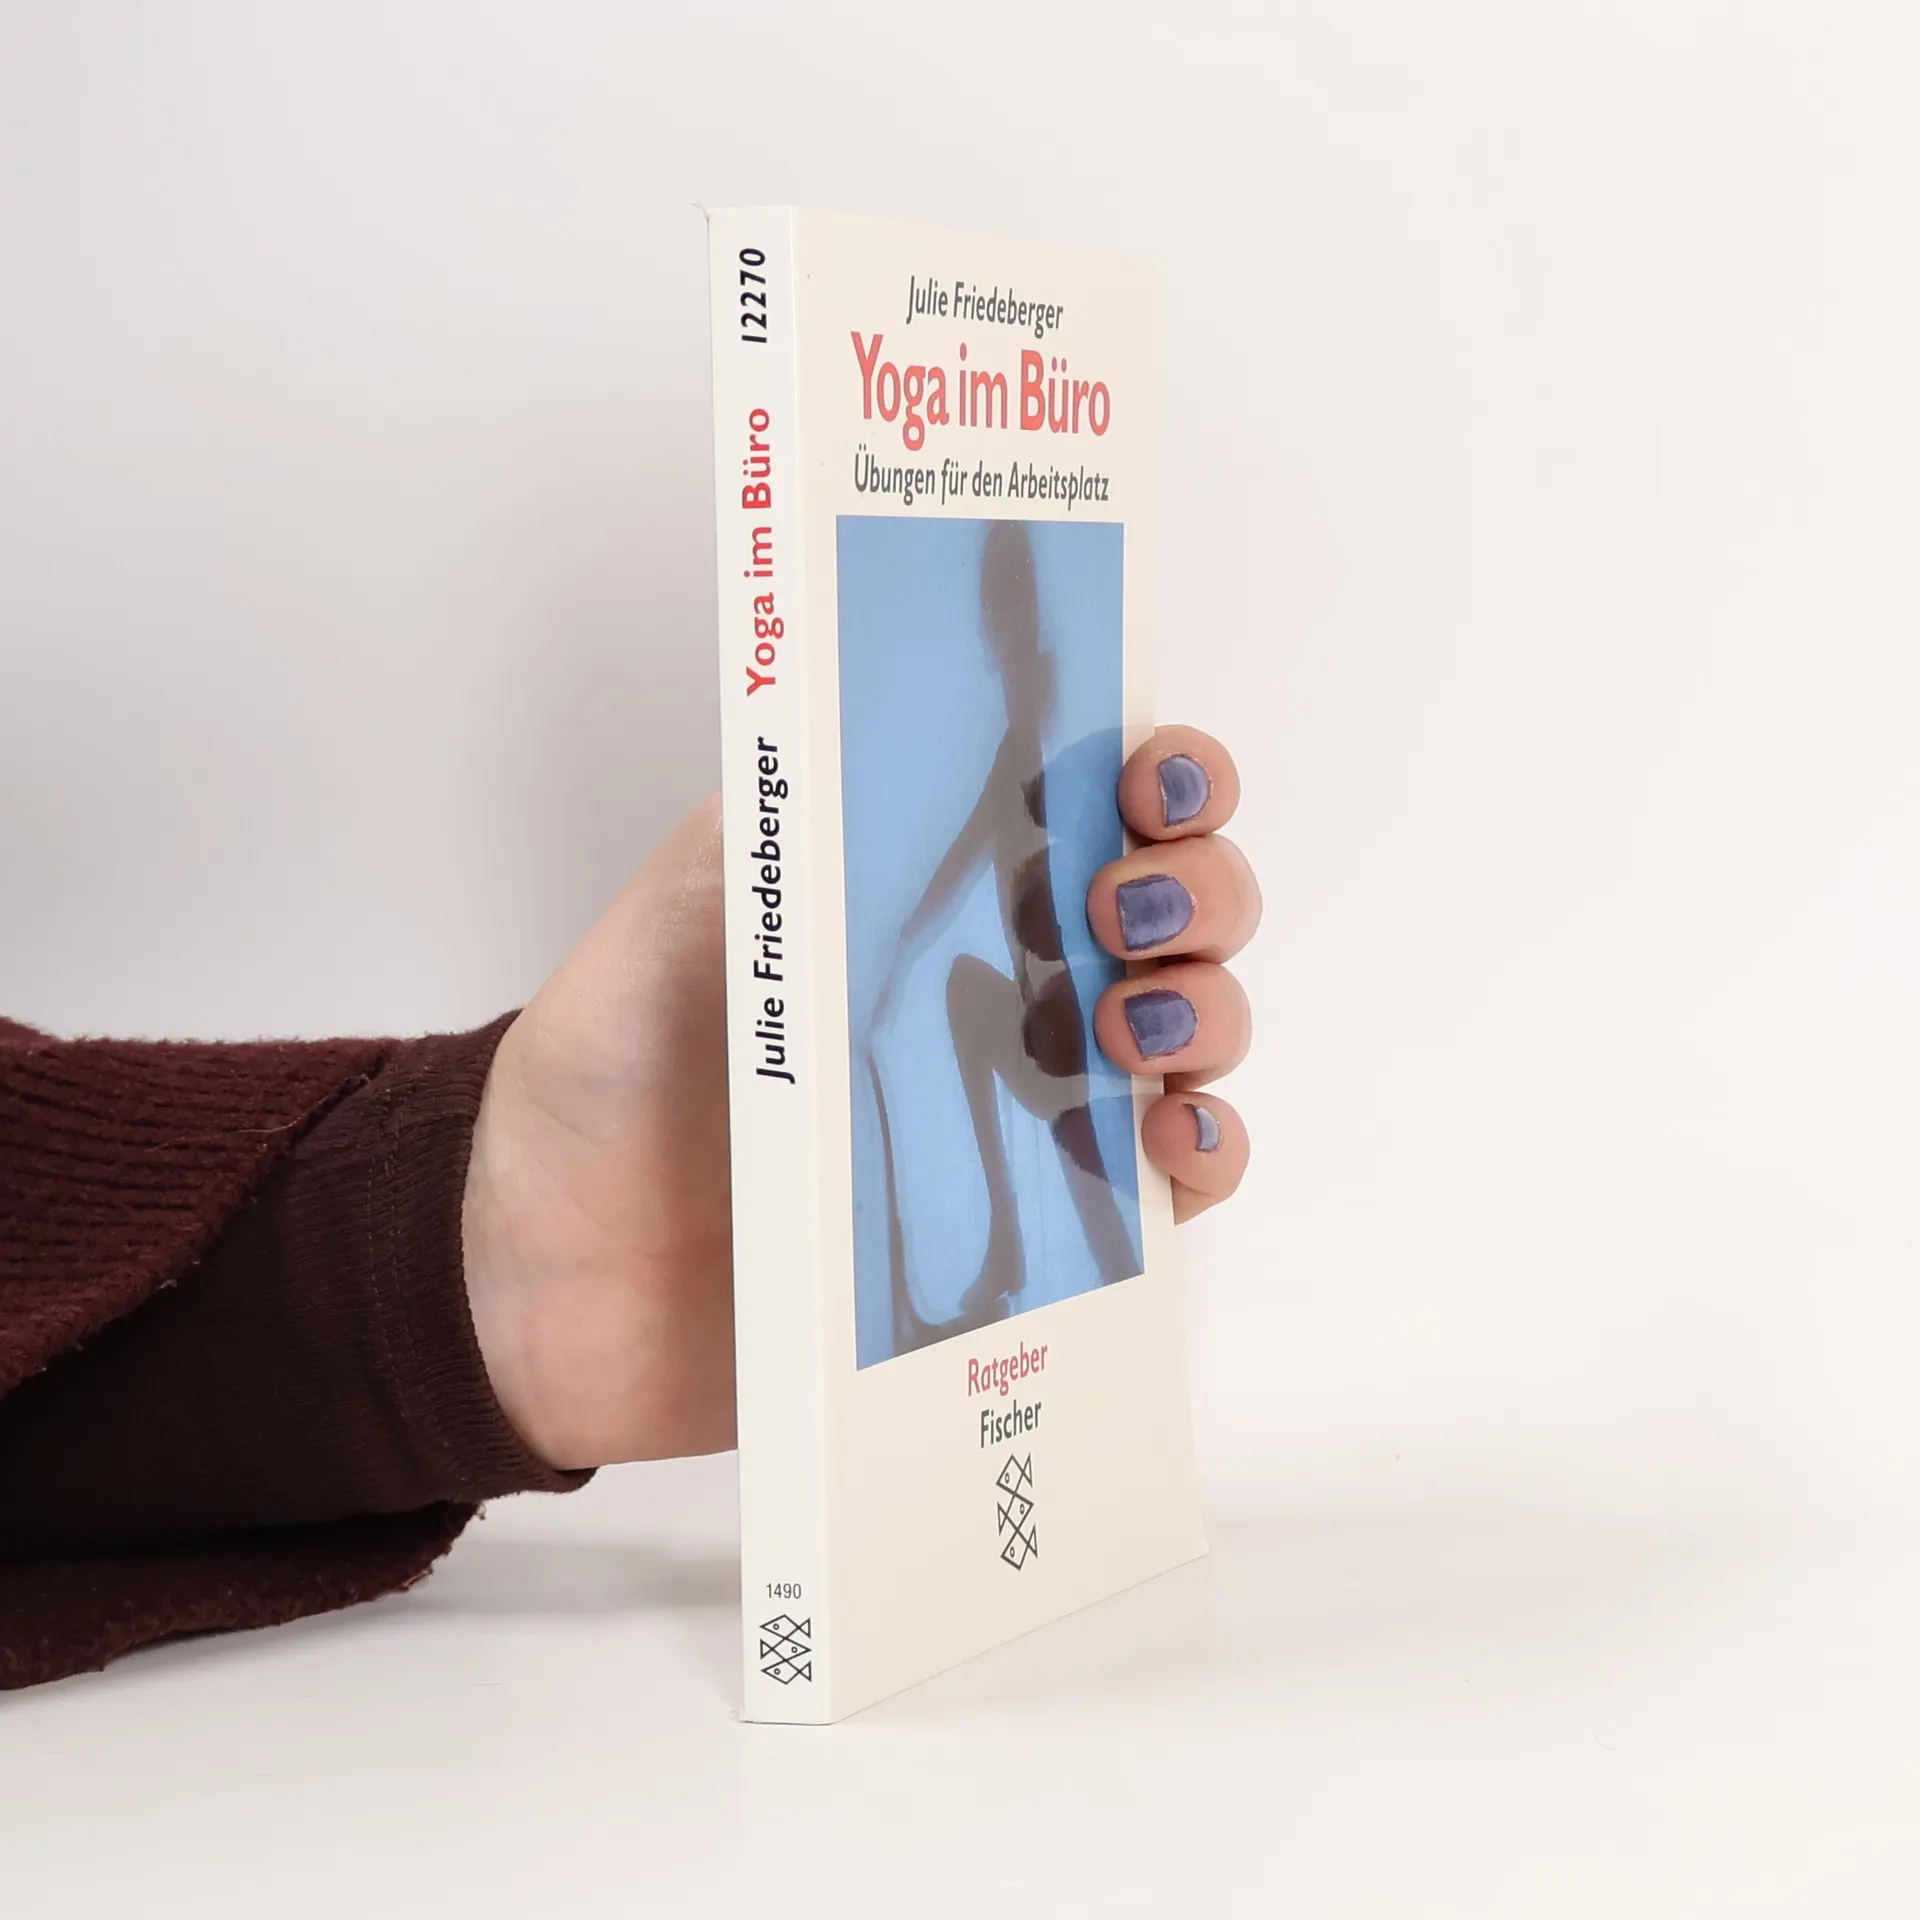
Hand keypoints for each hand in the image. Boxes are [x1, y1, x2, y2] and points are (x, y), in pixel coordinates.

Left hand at [461, 728, 1259, 1469]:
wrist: (553, 1280)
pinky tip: (1165, 1145)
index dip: (1159, 771)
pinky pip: (1172, 1190)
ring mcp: (1033, 1106)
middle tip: (1118, 912)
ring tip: (1131, 1034)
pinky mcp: (1041, 1232)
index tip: (1146, 779)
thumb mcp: (671, 922)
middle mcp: (1007, 982)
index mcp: (931, 888)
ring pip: (1196, 1032)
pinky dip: (1206, 1155)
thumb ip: (771, 829)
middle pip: (1179, 906)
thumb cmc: (608, 1081)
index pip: (1093, 798)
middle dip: (1195, 887)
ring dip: (1206, 1012)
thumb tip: (878, 725)